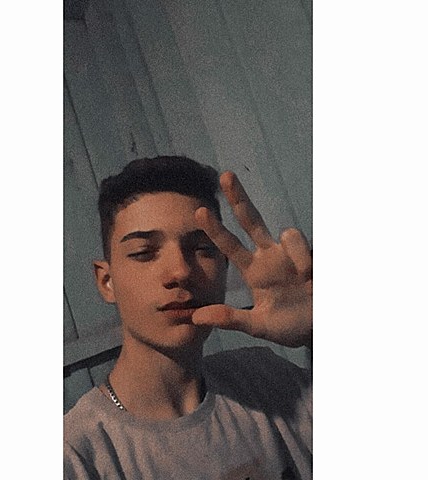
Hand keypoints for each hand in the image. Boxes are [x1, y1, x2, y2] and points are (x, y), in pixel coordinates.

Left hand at [192, 172, 311, 347]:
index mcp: (254, 270)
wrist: (320, 328)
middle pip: (251, 219)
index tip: (198, 212)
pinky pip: (305, 246)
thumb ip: (230, 319)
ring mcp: (291, 253)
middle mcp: (269, 256)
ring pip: (287, 232)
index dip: (216, 229)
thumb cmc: (288, 325)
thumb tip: (195, 318)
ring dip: (296, 253)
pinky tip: (311, 277)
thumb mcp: (258, 325)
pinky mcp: (311, 254)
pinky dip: (306, 260)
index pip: (230, 245)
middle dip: (239, 198)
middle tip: (225, 175)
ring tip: (306, 278)